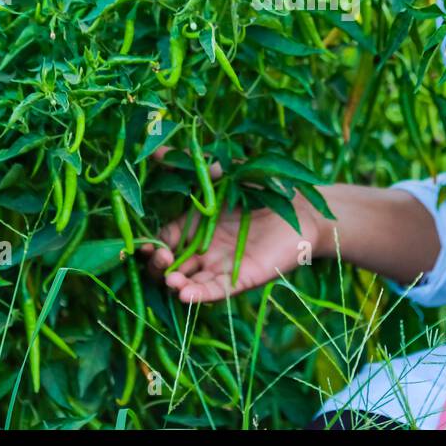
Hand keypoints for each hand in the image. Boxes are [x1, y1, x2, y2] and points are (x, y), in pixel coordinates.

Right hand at [138, 145, 323, 302]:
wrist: (303, 204)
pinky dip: (199, 295)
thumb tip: (155, 150)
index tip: (142, 247)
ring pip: (189, 284)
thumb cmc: (263, 186)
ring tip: (171, 281)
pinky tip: (185, 294)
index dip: (150, 247)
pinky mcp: (241, 278)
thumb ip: (193, 165)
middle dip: (158, 268)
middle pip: (170, 268)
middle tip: (161, 259)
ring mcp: (221, 266)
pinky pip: (216, 291)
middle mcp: (204, 250)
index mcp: (195, 226)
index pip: (163, 242)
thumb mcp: (225, 172)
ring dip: (176, 286)